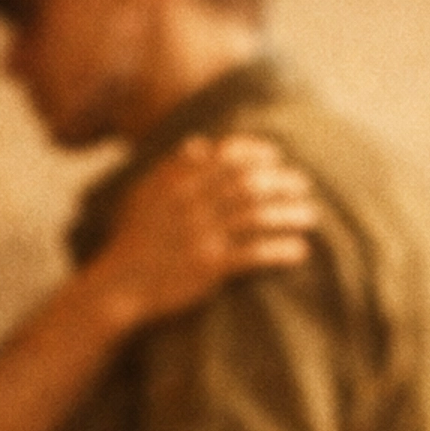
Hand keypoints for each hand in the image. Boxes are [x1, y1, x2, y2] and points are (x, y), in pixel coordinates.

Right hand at [90, 132, 317, 329]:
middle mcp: (192, 204)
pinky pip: (253, 253)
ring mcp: (202, 235)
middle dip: (281, 181)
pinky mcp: (209, 267)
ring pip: (257, 216)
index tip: (276, 155)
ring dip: (289, 214)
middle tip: (304, 184)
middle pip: (249, 184)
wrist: (118, 286)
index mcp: (178, 184)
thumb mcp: (145, 195)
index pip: (226, 158)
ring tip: (311, 216)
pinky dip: (280, 250)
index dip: (256, 154)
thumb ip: (173, 167)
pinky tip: (300, 251)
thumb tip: (200, 143)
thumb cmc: (133, 241)